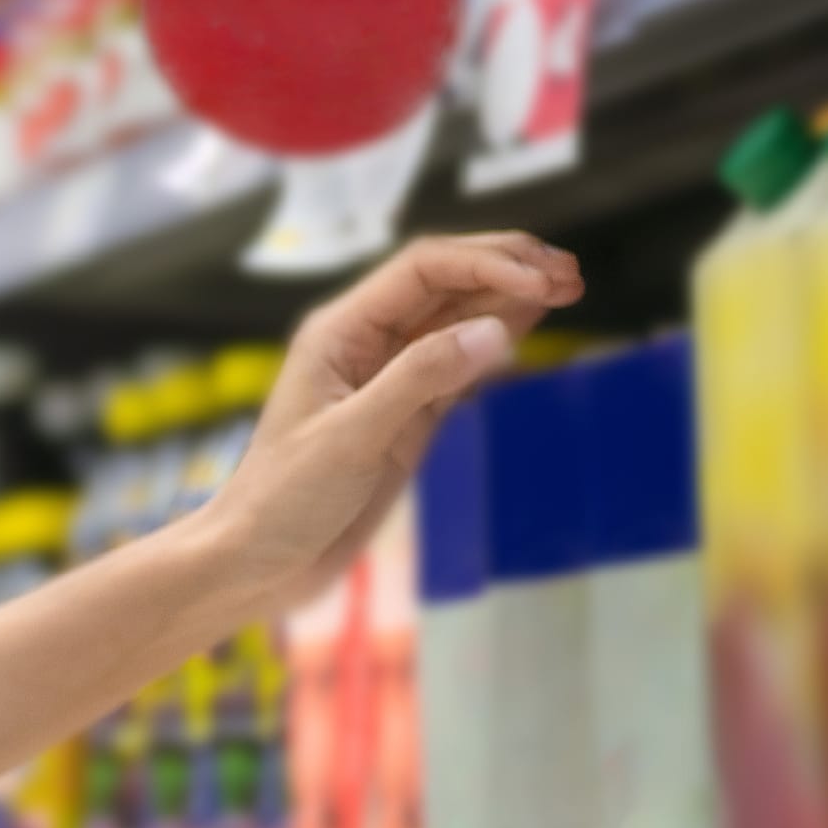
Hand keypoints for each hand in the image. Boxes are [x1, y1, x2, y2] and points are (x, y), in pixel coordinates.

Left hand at [185, 232, 579, 603]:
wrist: (257, 564)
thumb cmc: (282, 501)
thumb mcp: (351, 438)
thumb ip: (419, 380)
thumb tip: (496, 331)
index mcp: (340, 331)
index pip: (422, 271)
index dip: (486, 262)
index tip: (542, 278)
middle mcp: (365, 344)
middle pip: (445, 284)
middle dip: (507, 269)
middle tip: (571, 273)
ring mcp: (389, 380)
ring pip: (457, 322)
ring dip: (510, 301)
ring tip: (568, 287)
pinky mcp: (406, 418)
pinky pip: (458, 367)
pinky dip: (496, 345)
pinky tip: (529, 327)